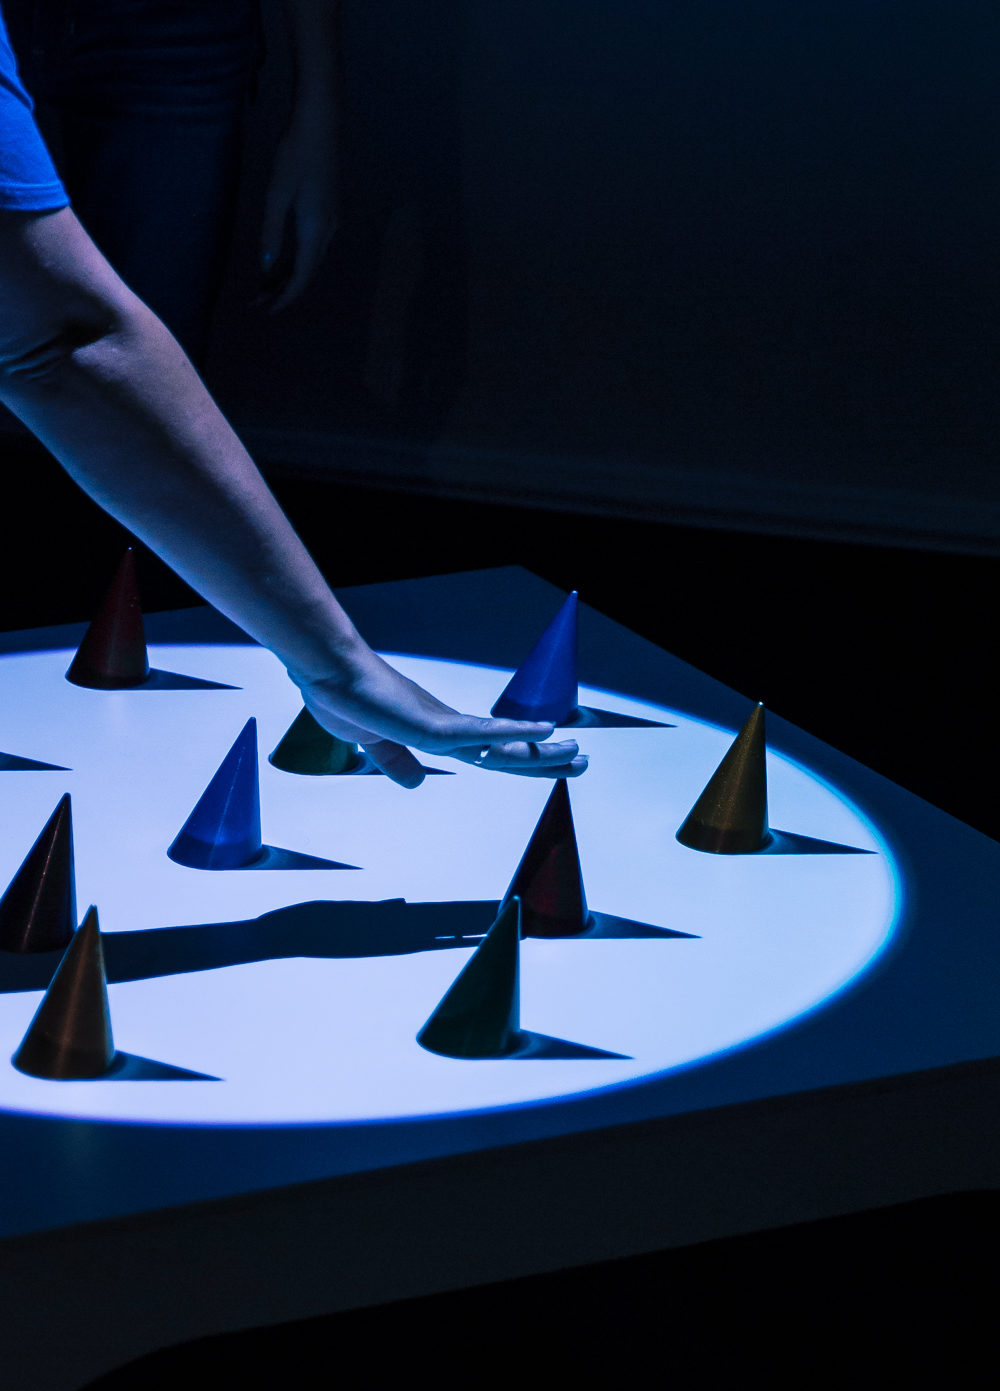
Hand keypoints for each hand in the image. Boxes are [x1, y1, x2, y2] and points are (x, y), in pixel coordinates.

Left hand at [256, 116, 337, 312]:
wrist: (322, 123)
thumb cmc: (296, 153)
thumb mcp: (277, 192)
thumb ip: (271, 232)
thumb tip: (266, 267)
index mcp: (315, 230)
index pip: (300, 277)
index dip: (284, 298)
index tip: (266, 310)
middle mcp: (328, 231)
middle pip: (307, 273)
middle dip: (283, 291)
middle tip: (258, 303)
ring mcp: (331, 222)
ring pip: (310, 262)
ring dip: (289, 277)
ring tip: (266, 288)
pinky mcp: (328, 212)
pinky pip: (313, 248)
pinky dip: (296, 261)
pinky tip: (282, 263)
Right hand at [292, 646, 587, 788]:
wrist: (326, 672)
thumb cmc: (346, 698)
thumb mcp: (373, 742)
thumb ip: (395, 762)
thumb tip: (417, 782)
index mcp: (437, 736)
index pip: (489, 756)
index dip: (521, 762)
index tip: (550, 765)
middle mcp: (448, 729)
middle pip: (506, 752)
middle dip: (546, 760)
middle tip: (583, 761)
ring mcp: (442, 726)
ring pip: (503, 745)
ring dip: (542, 750)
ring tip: (577, 751)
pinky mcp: (432, 725)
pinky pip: (481, 733)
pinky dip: (515, 733)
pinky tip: (544, 731)